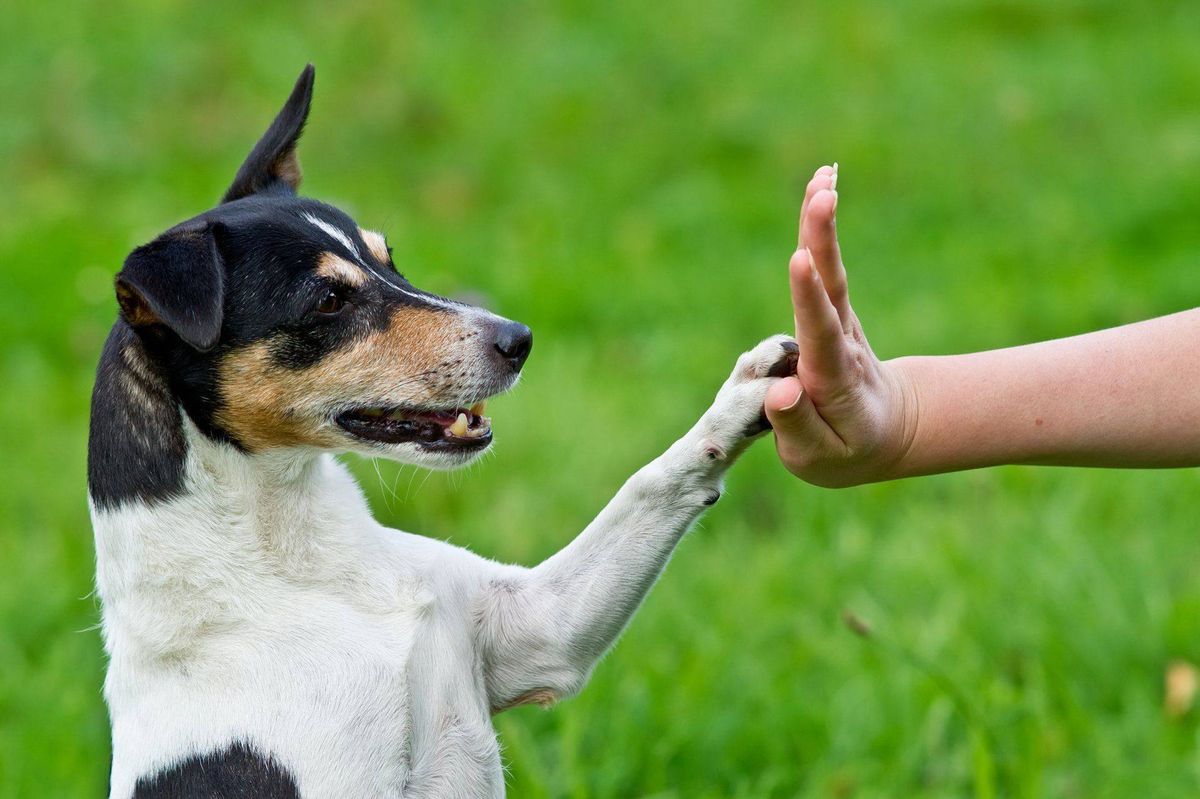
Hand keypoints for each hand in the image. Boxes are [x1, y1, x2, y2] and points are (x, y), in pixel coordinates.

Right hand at [764, 165, 917, 486]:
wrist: (886, 431)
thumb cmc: (844, 450)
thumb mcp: (819, 458)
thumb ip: (798, 426)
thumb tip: (781, 390)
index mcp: (833, 379)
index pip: (820, 334)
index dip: (808, 298)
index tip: (800, 261)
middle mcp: (840, 342)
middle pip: (831, 288)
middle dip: (823, 242)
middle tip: (822, 196)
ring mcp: (839, 322)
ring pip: (830, 270)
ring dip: (823, 224)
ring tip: (822, 177)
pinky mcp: (832, 310)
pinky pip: (825, 266)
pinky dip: (821, 227)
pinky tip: (820, 185)